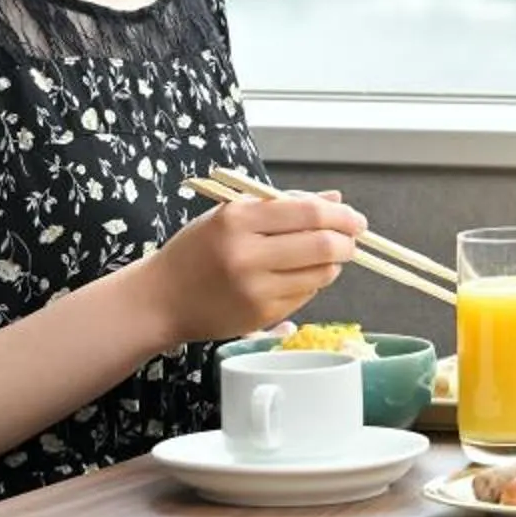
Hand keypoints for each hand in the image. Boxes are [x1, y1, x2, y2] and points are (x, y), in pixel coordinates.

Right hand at [141, 189, 365, 345]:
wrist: (161, 299)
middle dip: (348, 242)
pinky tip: (296, 276)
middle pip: (323, 246)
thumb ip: (284, 205)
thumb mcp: (231, 215)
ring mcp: (255, 289)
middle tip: (352, 239)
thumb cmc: (198, 250)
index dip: (341, 215)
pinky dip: (311, 283)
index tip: (355, 218)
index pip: (308, 213)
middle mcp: (246, 255)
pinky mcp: (260, 316)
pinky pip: (305, 296)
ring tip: (322, 256)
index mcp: (237, 219)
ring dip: (332, 264)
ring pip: (320, 274)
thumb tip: (335, 200)